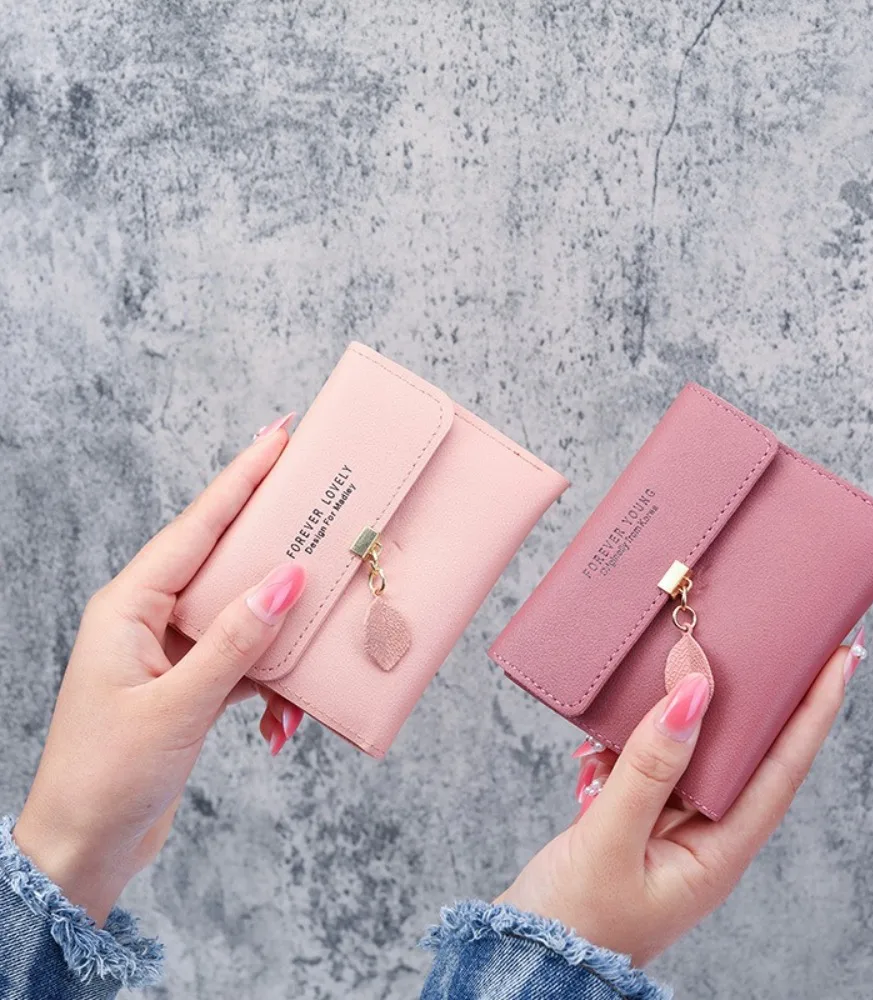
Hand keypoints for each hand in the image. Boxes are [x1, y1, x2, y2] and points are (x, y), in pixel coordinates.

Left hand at [14, 415, 307, 924]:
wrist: (84, 848)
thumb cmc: (108, 776)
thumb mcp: (176, 706)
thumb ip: (235, 641)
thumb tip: (286, 578)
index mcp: (129, 605)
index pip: (197, 527)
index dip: (241, 479)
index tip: (279, 438)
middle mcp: (151, 617)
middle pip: (226, 561)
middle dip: (277, 548)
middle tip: (322, 512)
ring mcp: (171, 650)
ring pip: (244, 616)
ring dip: (280, 643)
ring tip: (310, 658)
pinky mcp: (190, 683)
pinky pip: (245, 662)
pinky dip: (269, 685)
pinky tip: (280, 719)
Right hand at [497, 637, 860, 964]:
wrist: (528, 958)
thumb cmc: (574, 919)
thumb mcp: (610, 840)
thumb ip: (650, 767)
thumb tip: (694, 693)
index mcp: (718, 853)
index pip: (781, 768)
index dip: (813, 710)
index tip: (839, 655)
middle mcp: (705, 837)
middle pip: (748, 753)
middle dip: (764, 696)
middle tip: (779, 637)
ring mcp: (671, 828)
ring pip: (697, 752)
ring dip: (691, 711)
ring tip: (697, 662)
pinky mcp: (638, 819)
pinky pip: (653, 762)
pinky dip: (638, 736)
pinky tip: (617, 726)